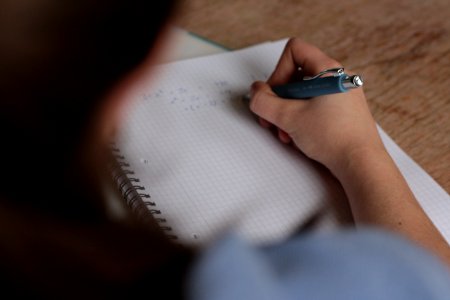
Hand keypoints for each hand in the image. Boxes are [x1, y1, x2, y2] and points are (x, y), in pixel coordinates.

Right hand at [249, 38, 384, 174]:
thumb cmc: (336, 138)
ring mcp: (341, 95)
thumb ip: (264, 102)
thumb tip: (255, 92)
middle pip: (296, 75)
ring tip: (286, 132)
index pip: (294, 50)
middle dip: (279, 98)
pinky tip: (298, 137)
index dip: (278, 71)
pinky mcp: (341, 111)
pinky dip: (301, 119)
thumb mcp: (289, 118)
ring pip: (303, 94)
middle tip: (274, 117)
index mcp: (329, 71)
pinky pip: (313, 106)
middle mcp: (337, 78)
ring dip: (287, 113)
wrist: (361, 164)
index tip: (276, 94)